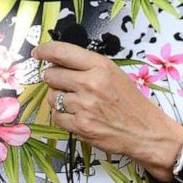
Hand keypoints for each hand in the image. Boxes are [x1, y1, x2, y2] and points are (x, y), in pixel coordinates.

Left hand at [34, 40, 180, 170]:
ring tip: (76, 101)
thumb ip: (87, 66)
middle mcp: (91, 84)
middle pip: (51, 75)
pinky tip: (77, 115)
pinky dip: (62, 116)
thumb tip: (57, 60)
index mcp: (100, 67)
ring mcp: (84, 106)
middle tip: (61, 81)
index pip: (62, 52)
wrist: (144, 131)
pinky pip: (56, 117)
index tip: (38, 52)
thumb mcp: (114, 73)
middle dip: (53, 78)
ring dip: (58, 99)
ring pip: (51, 97)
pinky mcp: (80, 126)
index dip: (45, 51)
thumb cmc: (130, 102)